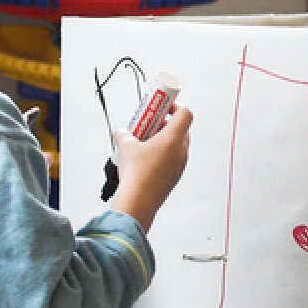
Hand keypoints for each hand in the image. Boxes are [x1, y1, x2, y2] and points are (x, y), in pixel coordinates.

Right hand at [108, 103, 191, 231]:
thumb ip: (124, 134)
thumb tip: (122, 132)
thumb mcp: (126, 146)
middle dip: (166, 125)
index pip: (185, 114)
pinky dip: (163, 155)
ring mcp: (180, 165)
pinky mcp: (175, 177)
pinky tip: (146, 159)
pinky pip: (173, 160)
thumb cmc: (137, 174)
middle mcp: (181, 151)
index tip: (163, 108)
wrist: (139, 200)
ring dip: (164, 140)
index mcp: (173, 139)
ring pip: (178, 146)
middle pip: (182, 130)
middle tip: (150, 126)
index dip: (175, 107)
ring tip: (145, 143)